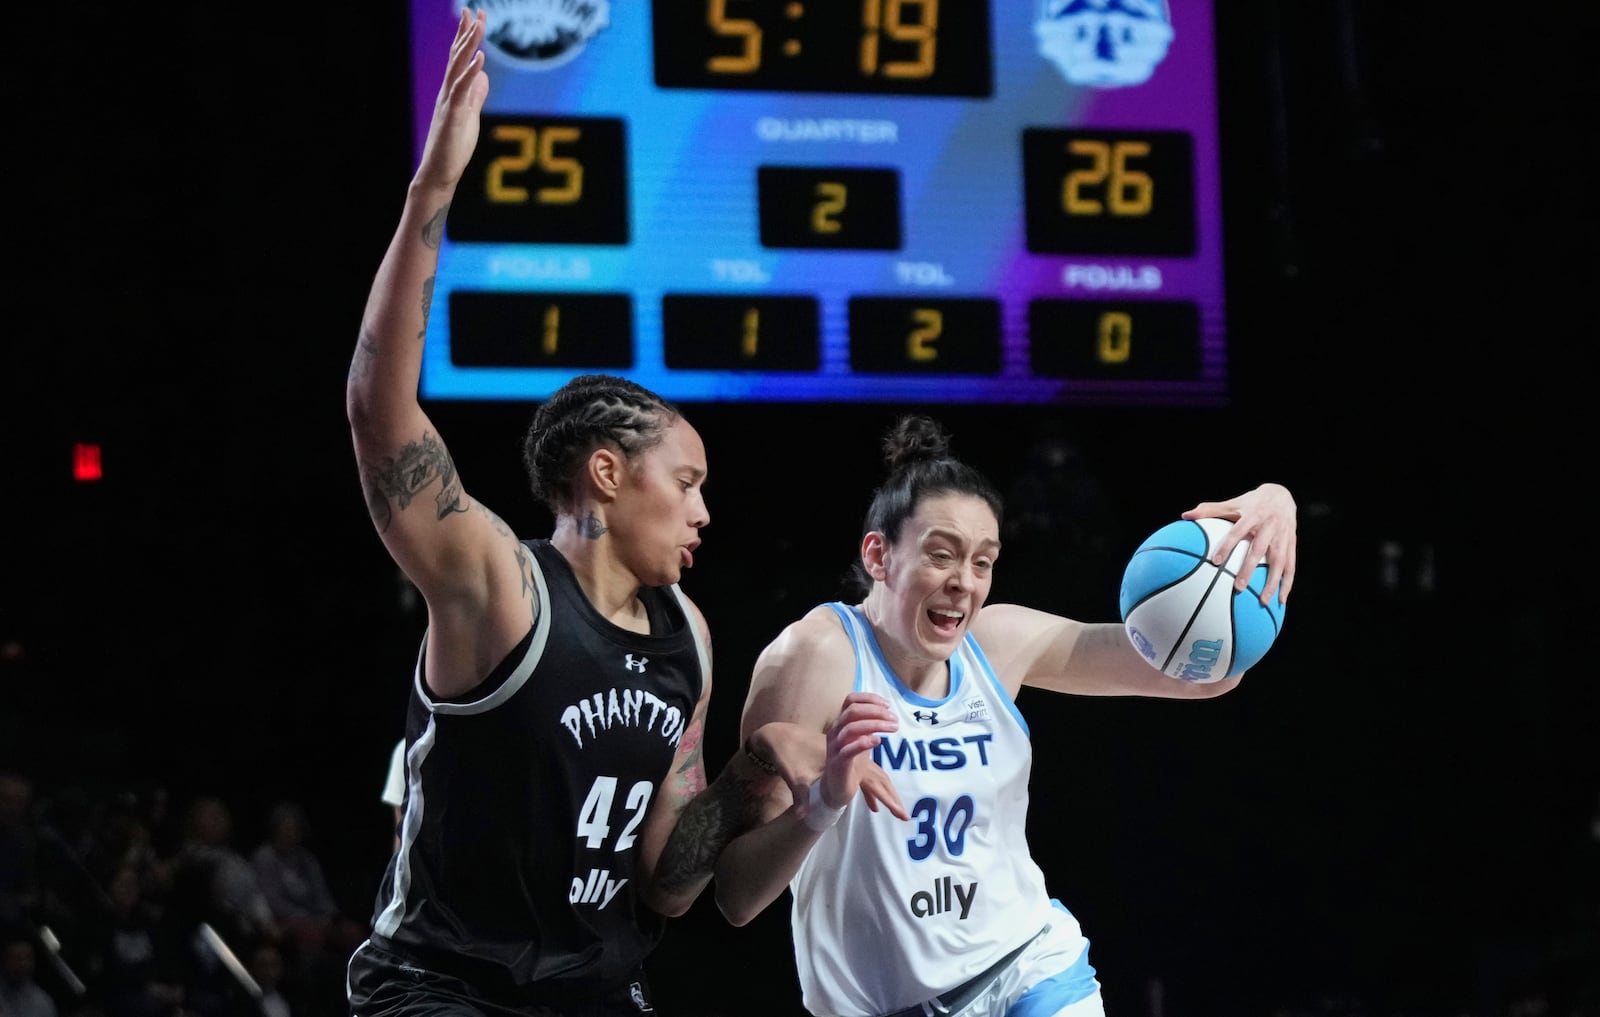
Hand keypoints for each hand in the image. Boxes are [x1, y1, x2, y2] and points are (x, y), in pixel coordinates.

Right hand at [415, 9, 489, 193]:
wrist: (439, 173)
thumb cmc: (453, 148)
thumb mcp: (469, 116)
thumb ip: (475, 96)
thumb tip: (483, 77)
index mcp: (453, 92)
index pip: (460, 58)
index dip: (467, 36)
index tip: (475, 16)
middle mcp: (447, 92)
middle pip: (457, 56)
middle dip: (467, 32)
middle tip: (475, 10)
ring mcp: (448, 103)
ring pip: (457, 68)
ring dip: (468, 46)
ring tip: (478, 26)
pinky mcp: (452, 116)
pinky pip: (461, 91)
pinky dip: (469, 73)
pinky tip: (479, 59)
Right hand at [818, 693, 907, 820]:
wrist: (836, 788)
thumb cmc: (850, 763)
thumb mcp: (860, 740)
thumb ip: (868, 726)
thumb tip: (885, 713)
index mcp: (840, 723)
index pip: (850, 700)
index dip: (869, 698)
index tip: (888, 705)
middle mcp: (835, 731)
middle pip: (852, 711)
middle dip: (876, 711)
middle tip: (894, 718)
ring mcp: (835, 747)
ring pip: (851, 728)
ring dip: (875, 724)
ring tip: (892, 728)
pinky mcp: (838, 763)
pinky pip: (848, 749)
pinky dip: (864, 742)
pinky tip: (878, 741)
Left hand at [1182, 482, 1296, 605]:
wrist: (1282, 494)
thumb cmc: (1252, 502)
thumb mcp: (1232, 502)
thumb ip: (1209, 510)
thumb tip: (1184, 516)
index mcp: (1253, 515)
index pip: (1237, 531)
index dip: (1227, 545)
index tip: (1215, 561)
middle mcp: (1270, 526)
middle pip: (1259, 549)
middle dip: (1249, 569)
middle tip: (1239, 588)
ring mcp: (1283, 536)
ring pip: (1279, 561)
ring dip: (1272, 582)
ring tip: (1263, 601)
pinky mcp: (1292, 544)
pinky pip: (1291, 566)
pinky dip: (1287, 583)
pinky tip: (1281, 600)